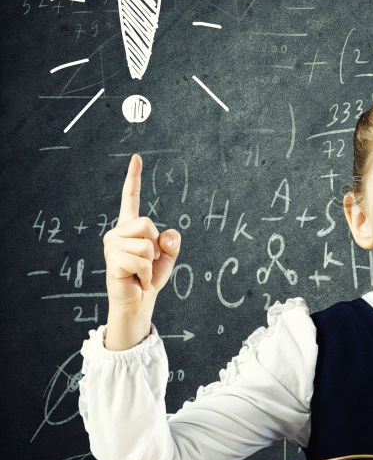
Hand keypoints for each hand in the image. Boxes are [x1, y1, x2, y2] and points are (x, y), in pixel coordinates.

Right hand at [102, 154, 181, 349]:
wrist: (139, 302)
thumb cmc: (151, 277)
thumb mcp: (169, 256)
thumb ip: (172, 242)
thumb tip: (166, 235)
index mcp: (131, 227)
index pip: (131, 198)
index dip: (133, 178)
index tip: (137, 157)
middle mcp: (117, 232)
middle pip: (148, 224)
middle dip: (156, 246)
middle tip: (147, 262)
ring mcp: (112, 245)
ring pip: (147, 244)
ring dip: (151, 263)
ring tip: (141, 272)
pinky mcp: (113, 260)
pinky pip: (142, 261)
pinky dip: (146, 274)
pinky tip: (137, 280)